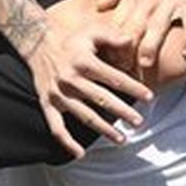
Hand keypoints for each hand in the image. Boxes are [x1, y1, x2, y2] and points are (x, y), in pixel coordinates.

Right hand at [26, 26, 152, 157]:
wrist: (37, 44)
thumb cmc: (71, 40)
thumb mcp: (91, 31)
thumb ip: (112, 35)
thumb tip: (132, 41)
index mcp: (84, 62)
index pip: (114, 78)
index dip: (133, 88)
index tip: (149, 97)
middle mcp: (71, 80)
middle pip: (101, 99)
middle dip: (122, 111)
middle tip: (139, 121)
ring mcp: (59, 94)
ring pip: (84, 116)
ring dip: (103, 129)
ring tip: (121, 139)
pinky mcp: (48, 104)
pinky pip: (56, 127)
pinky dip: (66, 142)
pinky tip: (79, 154)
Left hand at [97, 0, 185, 68]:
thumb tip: (97, 7)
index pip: (117, 22)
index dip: (111, 42)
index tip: (109, 61)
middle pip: (134, 26)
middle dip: (127, 47)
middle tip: (123, 68)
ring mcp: (170, 0)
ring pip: (158, 25)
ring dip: (151, 44)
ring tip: (146, 63)